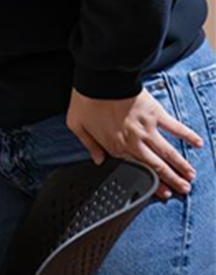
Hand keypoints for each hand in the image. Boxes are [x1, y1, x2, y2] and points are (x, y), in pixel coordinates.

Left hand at [66, 88, 202, 197]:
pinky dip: (188, 135)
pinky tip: (198, 143)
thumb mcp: (77, 125)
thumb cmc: (86, 100)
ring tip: (191, 176)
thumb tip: (98, 160)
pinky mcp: (156, 114)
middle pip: (157, 165)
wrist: (100, 80)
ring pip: (168, 152)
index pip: (138, 169)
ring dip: (181, 165)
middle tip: (184, 189)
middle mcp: (134, 141)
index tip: (163, 193)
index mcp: (116, 145)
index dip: (152, 184)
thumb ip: (89, 145)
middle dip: (172, 180)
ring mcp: (147, 129)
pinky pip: (175, 128)